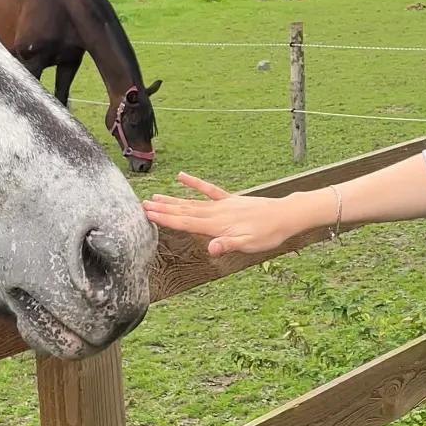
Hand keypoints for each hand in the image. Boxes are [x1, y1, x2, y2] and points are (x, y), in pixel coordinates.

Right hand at [142, 173, 319, 256]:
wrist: (284, 216)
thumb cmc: (267, 234)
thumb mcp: (248, 244)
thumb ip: (228, 245)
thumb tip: (211, 249)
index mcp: (217, 225)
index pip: (185, 222)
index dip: (165, 219)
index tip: (147, 214)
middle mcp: (216, 213)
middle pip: (184, 211)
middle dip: (162, 209)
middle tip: (141, 205)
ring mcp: (222, 205)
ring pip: (191, 202)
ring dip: (172, 200)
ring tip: (154, 197)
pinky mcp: (230, 200)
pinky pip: (209, 190)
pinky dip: (195, 183)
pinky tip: (182, 177)